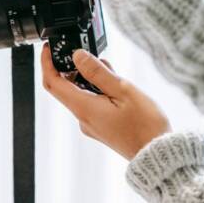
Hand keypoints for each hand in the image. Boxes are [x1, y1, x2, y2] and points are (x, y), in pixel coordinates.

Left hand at [41, 44, 171, 160]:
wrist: (156, 153)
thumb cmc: (145, 125)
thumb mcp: (123, 91)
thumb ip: (98, 73)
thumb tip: (78, 56)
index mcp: (84, 108)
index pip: (53, 83)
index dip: (47, 63)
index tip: (48, 49)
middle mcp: (83, 118)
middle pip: (66, 88)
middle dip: (71, 68)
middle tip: (86, 53)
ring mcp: (91, 125)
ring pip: (81, 95)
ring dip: (89, 79)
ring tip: (110, 69)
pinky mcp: (101, 128)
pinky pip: (92, 104)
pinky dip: (97, 90)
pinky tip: (114, 85)